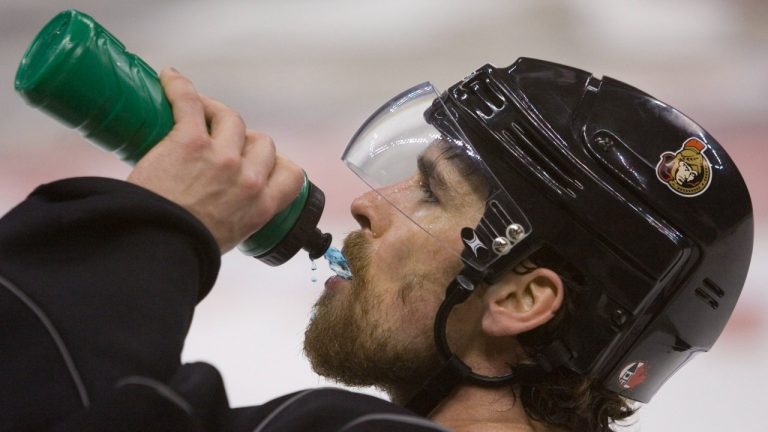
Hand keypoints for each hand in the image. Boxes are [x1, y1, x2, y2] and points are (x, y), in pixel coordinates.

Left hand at [127, 68, 303, 252]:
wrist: (154, 247)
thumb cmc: (183, 250)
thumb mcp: (227, 240)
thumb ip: (235, 221)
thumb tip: (219, 216)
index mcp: (261, 206)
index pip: (292, 173)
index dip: (278, 163)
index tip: (263, 162)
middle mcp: (248, 179)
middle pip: (262, 142)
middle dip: (246, 140)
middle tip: (223, 142)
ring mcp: (221, 157)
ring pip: (233, 119)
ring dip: (218, 112)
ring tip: (200, 112)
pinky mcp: (190, 141)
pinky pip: (191, 103)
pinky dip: (180, 88)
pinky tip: (170, 79)